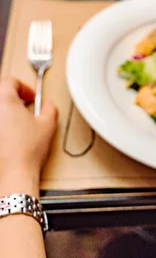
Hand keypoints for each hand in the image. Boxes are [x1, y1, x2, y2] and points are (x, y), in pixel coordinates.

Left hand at [0, 78, 57, 197]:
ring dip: (5, 113)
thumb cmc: (26, 151)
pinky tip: (8, 138)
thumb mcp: (48, 123)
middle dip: (12, 98)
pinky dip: (2, 127)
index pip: (11, 81)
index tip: (31, 97)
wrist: (13, 176)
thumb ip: (49, 107)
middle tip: (24, 107)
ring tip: (17, 123)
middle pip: (0, 94)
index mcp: (4, 98)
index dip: (24, 88)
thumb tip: (47, 105)